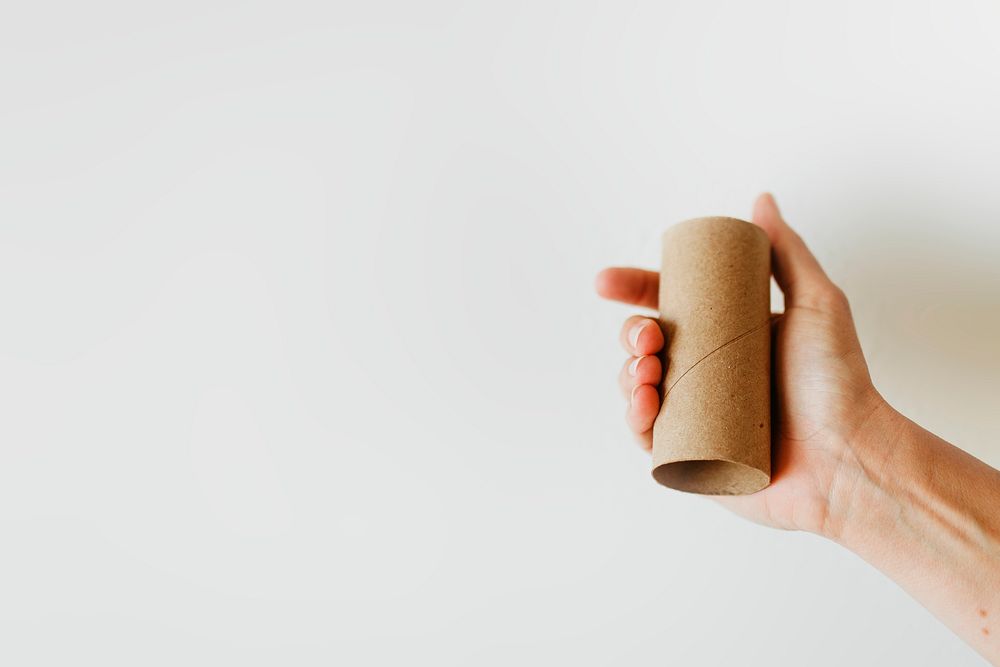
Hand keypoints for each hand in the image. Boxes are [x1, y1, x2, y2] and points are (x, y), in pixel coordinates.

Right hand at [596, 194, 888, 536]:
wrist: (850, 456)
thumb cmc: (839, 383)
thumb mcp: (816, 303)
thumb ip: (787, 251)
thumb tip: (761, 199)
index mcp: (725, 336)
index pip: (668, 307)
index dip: (633, 292)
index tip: (606, 282)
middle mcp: (705, 374)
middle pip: (645, 346)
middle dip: (629, 335)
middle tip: (647, 336)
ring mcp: (695, 416)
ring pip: (637, 389)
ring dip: (626, 375)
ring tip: (646, 373)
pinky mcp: (690, 458)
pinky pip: (646, 437)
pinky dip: (633, 421)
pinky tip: (642, 407)